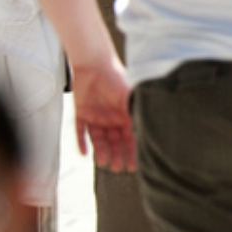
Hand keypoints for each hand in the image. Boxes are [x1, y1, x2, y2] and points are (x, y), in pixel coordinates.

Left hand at [72, 50, 137, 172]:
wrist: (94, 64)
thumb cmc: (116, 77)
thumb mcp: (130, 96)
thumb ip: (137, 111)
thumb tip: (150, 127)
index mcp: (125, 114)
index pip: (130, 137)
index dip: (132, 151)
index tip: (134, 166)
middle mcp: (111, 118)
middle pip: (114, 141)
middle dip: (117, 154)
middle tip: (118, 168)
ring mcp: (96, 116)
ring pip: (99, 139)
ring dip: (101, 151)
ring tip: (103, 162)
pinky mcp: (81, 113)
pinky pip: (81, 131)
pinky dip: (81, 142)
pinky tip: (84, 153)